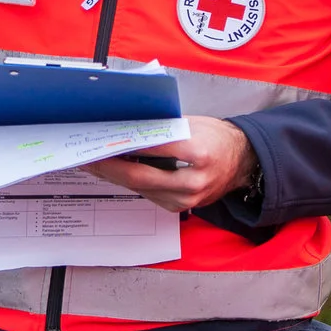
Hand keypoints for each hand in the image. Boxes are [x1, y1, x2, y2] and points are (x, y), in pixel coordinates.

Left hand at [84, 117, 257, 212]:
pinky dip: (130, 182)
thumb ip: (162, 126)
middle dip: (109, 166)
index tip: (104, 137)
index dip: (124, 143)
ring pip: (139, 188)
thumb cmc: (218, 138)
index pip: (152, 147)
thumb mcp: (193, 123)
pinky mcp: (179, 208)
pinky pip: (147, 194)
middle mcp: (193, 182)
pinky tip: (116, 172)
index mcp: (199, 154)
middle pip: (139, 175)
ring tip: (95, 162)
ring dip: (115, 176)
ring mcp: (186, 200)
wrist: (242, 162)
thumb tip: (128, 126)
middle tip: (88, 156)